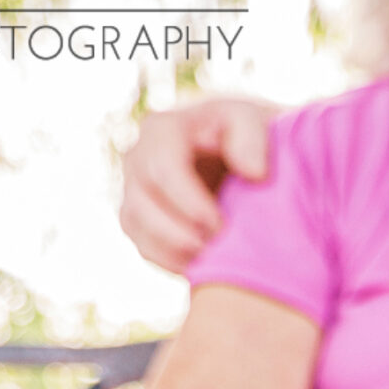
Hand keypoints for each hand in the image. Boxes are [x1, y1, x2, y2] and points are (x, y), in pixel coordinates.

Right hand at [119, 97, 275, 273]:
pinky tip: (203, 264)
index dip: (190, 204)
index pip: (163, 169)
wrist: (241, 158)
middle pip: (142, 203)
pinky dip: (172, 261)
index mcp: (162, 130)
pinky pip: (145, 248)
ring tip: (212, 258)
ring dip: (175, 250)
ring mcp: (134, 191)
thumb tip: (254, 172)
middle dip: (181, 232)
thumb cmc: (247, 139)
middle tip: (218, 248)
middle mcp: (138, 158)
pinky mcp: (139, 221)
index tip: (222, 226)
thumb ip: (254, 139)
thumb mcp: (254, 124)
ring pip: (137, 227)